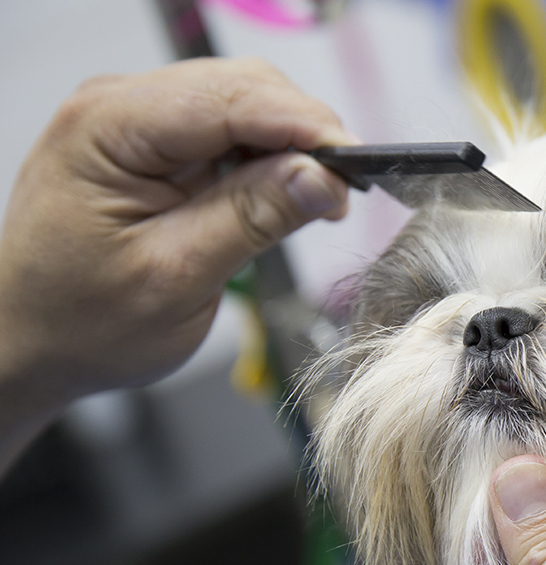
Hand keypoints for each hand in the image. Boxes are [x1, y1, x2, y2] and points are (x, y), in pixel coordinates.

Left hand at [0, 58, 356, 464]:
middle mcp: (120, 107)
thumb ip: (251, 218)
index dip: (304, 127)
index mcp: (109, 129)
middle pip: (245, 88)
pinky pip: (233, 131)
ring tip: (317, 202)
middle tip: (342, 196)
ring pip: (247, 104)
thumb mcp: (176, 278)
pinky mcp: (159, 143)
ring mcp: (139, 121)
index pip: (231, 99)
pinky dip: (270, 159)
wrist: (33, 338)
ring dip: (292, 147)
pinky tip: (286, 194)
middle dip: (305, 135)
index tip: (356, 169)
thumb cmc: (81, 321)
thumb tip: (321, 178)